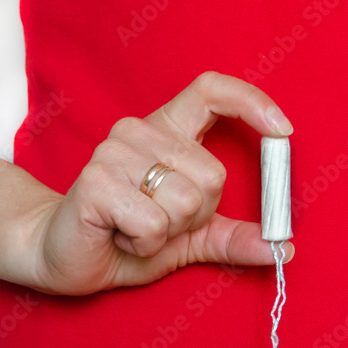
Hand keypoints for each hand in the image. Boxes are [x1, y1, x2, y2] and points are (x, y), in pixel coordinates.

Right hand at [29, 71, 294, 295]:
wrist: (65, 256)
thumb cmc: (127, 238)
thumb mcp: (190, 238)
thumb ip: (232, 237)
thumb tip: (282, 246)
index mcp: (167, 132)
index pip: (211, 91)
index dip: (251, 102)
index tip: (282, 130)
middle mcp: (139, 132)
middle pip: (212, 174)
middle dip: (196, 216)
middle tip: (159, 223)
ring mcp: (113, 152)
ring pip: (186, 201)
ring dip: (168, 233)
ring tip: (136, 229)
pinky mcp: (95, 182)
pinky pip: (154, 222)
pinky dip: (145, 243)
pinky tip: (120, 236)